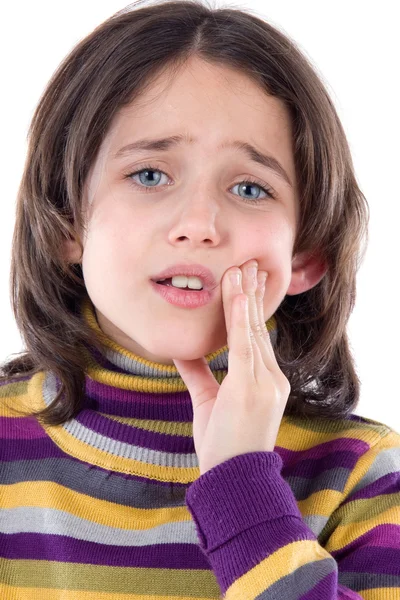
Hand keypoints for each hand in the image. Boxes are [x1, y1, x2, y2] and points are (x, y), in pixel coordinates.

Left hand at [172, 259, 290, 475]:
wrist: (235, 480)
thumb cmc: (223, 445)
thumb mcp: (208, 402)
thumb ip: (198, 373)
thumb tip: (181, 350)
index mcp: (265, 381)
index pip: (255, 336)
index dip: (250, 307)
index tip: (246, 282)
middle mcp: (271, 378)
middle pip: (258, 327)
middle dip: (251, 293)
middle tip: (248, 262)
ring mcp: (266, 383)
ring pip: (252, 331)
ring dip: (244, 297)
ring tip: (240, 268)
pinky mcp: (254, 389)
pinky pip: (245, 346)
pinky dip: (240, 319)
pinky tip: (236, 296)